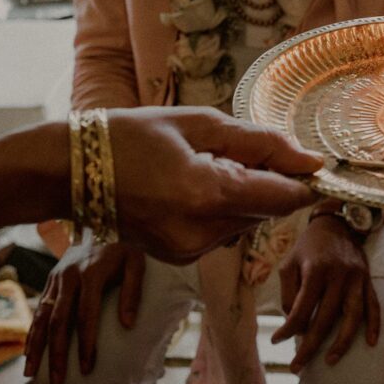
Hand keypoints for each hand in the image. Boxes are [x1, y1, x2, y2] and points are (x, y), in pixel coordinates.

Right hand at [24, 242, 144, 383]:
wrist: (103, 221)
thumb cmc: (125, 248)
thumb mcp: (136, 262)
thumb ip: (134, 291)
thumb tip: (128, 325)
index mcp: (91, 272)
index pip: (86, 315)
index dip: (86, 342)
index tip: (87, 367)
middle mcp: (68, 276)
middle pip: (59, 321)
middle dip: (57, 353)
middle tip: (57, 379)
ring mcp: (56, 278)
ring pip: (42, 317)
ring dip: (36, 347)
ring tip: (31, 373)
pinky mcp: (50, 281)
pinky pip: (38, 310)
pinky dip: (32, 332)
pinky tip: (29, 352)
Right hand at [108, 107, 322, 263]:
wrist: (70, 172)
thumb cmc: (131, 136)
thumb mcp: (200, 124)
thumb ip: (261, 142)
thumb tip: (309, 159)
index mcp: (207, 194)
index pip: (284, 197)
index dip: (305, 179)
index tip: (313, 161)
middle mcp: (201, 233)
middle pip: (269, 210)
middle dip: (268, 180)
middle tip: (233, 149)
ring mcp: (189, 251)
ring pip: (249, 222)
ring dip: (245, 195)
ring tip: (204, 165)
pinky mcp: (181, 259)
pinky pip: (225, 232)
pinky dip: (223, 209)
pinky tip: (192, 186)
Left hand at [272, 214, 379, 371]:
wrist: (337, 223)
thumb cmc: (308, 246)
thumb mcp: (289, 263)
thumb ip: (288, 292)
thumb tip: (293, 322)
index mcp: (316, 269)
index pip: (301, 308)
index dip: (288, 328)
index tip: (277, 340)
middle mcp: (338, 275)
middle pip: (326, 318)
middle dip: (311, 345)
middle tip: (298, 364)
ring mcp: (357, 278)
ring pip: (353, 316)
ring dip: (343, 341)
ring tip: (331, 359)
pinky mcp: (368, 279)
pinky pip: (374, 305)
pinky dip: (374, 324)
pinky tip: (371, 342)